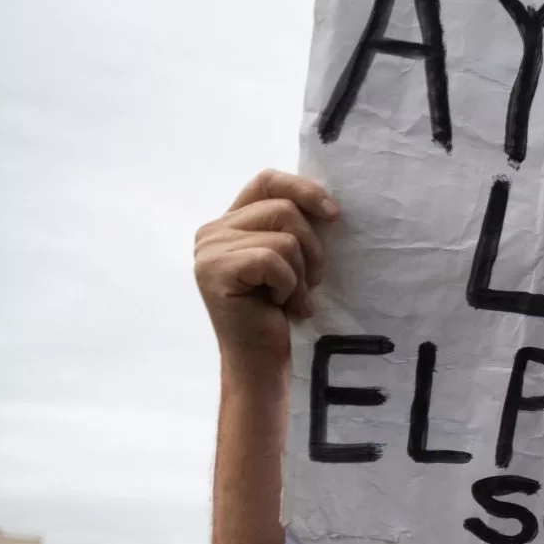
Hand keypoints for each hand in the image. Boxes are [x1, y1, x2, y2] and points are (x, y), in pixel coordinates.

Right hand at [195, 170, 339, 368]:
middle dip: (311, 248)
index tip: (334, 214)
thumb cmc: (282, 314)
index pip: (267, 181)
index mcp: (230, 223)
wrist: (263, 362)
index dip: (303, 189)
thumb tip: (328, 204)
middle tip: (310, 283)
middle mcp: (212, 231)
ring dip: (301, 273)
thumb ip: (293, 228)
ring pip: (284, 237)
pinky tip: (280, 306)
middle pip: (284, 209)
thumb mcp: (292, 261)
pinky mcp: (215, 270)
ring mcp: (209, 251)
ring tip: (292, 299)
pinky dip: (288, 285)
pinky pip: (273, 260)